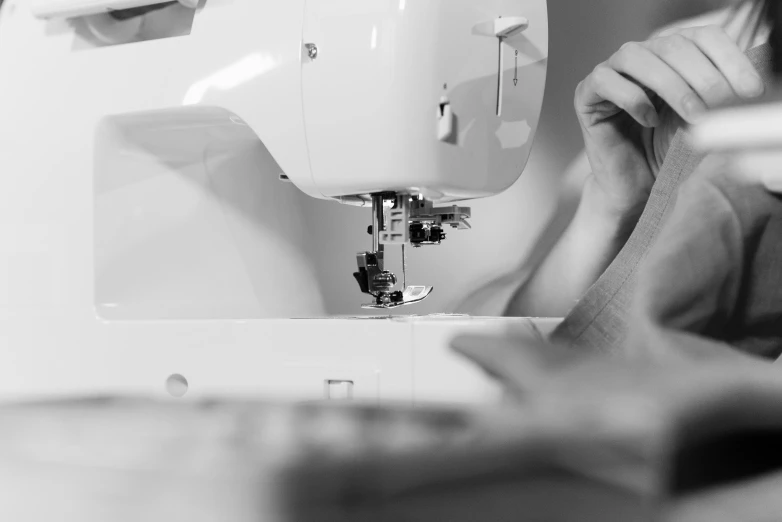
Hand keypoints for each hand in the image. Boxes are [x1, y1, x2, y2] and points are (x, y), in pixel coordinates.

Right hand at [575, 25, 764, 217]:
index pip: (702, 37)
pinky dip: (632, 98)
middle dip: (702, 75)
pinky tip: (650, 120)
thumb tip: (740, 86)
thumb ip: (716, 98)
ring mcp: (609, 73)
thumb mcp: (702, 121)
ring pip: (636, 56)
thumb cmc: (667, 153)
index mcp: (671, 55)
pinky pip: (606, 81)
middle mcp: (640, 57)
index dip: (728, 58)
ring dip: (670, 84)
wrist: (636, 187)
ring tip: (691, 114)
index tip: (750, 90)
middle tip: (721, 104)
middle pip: (671, 44)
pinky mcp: (586, 96)